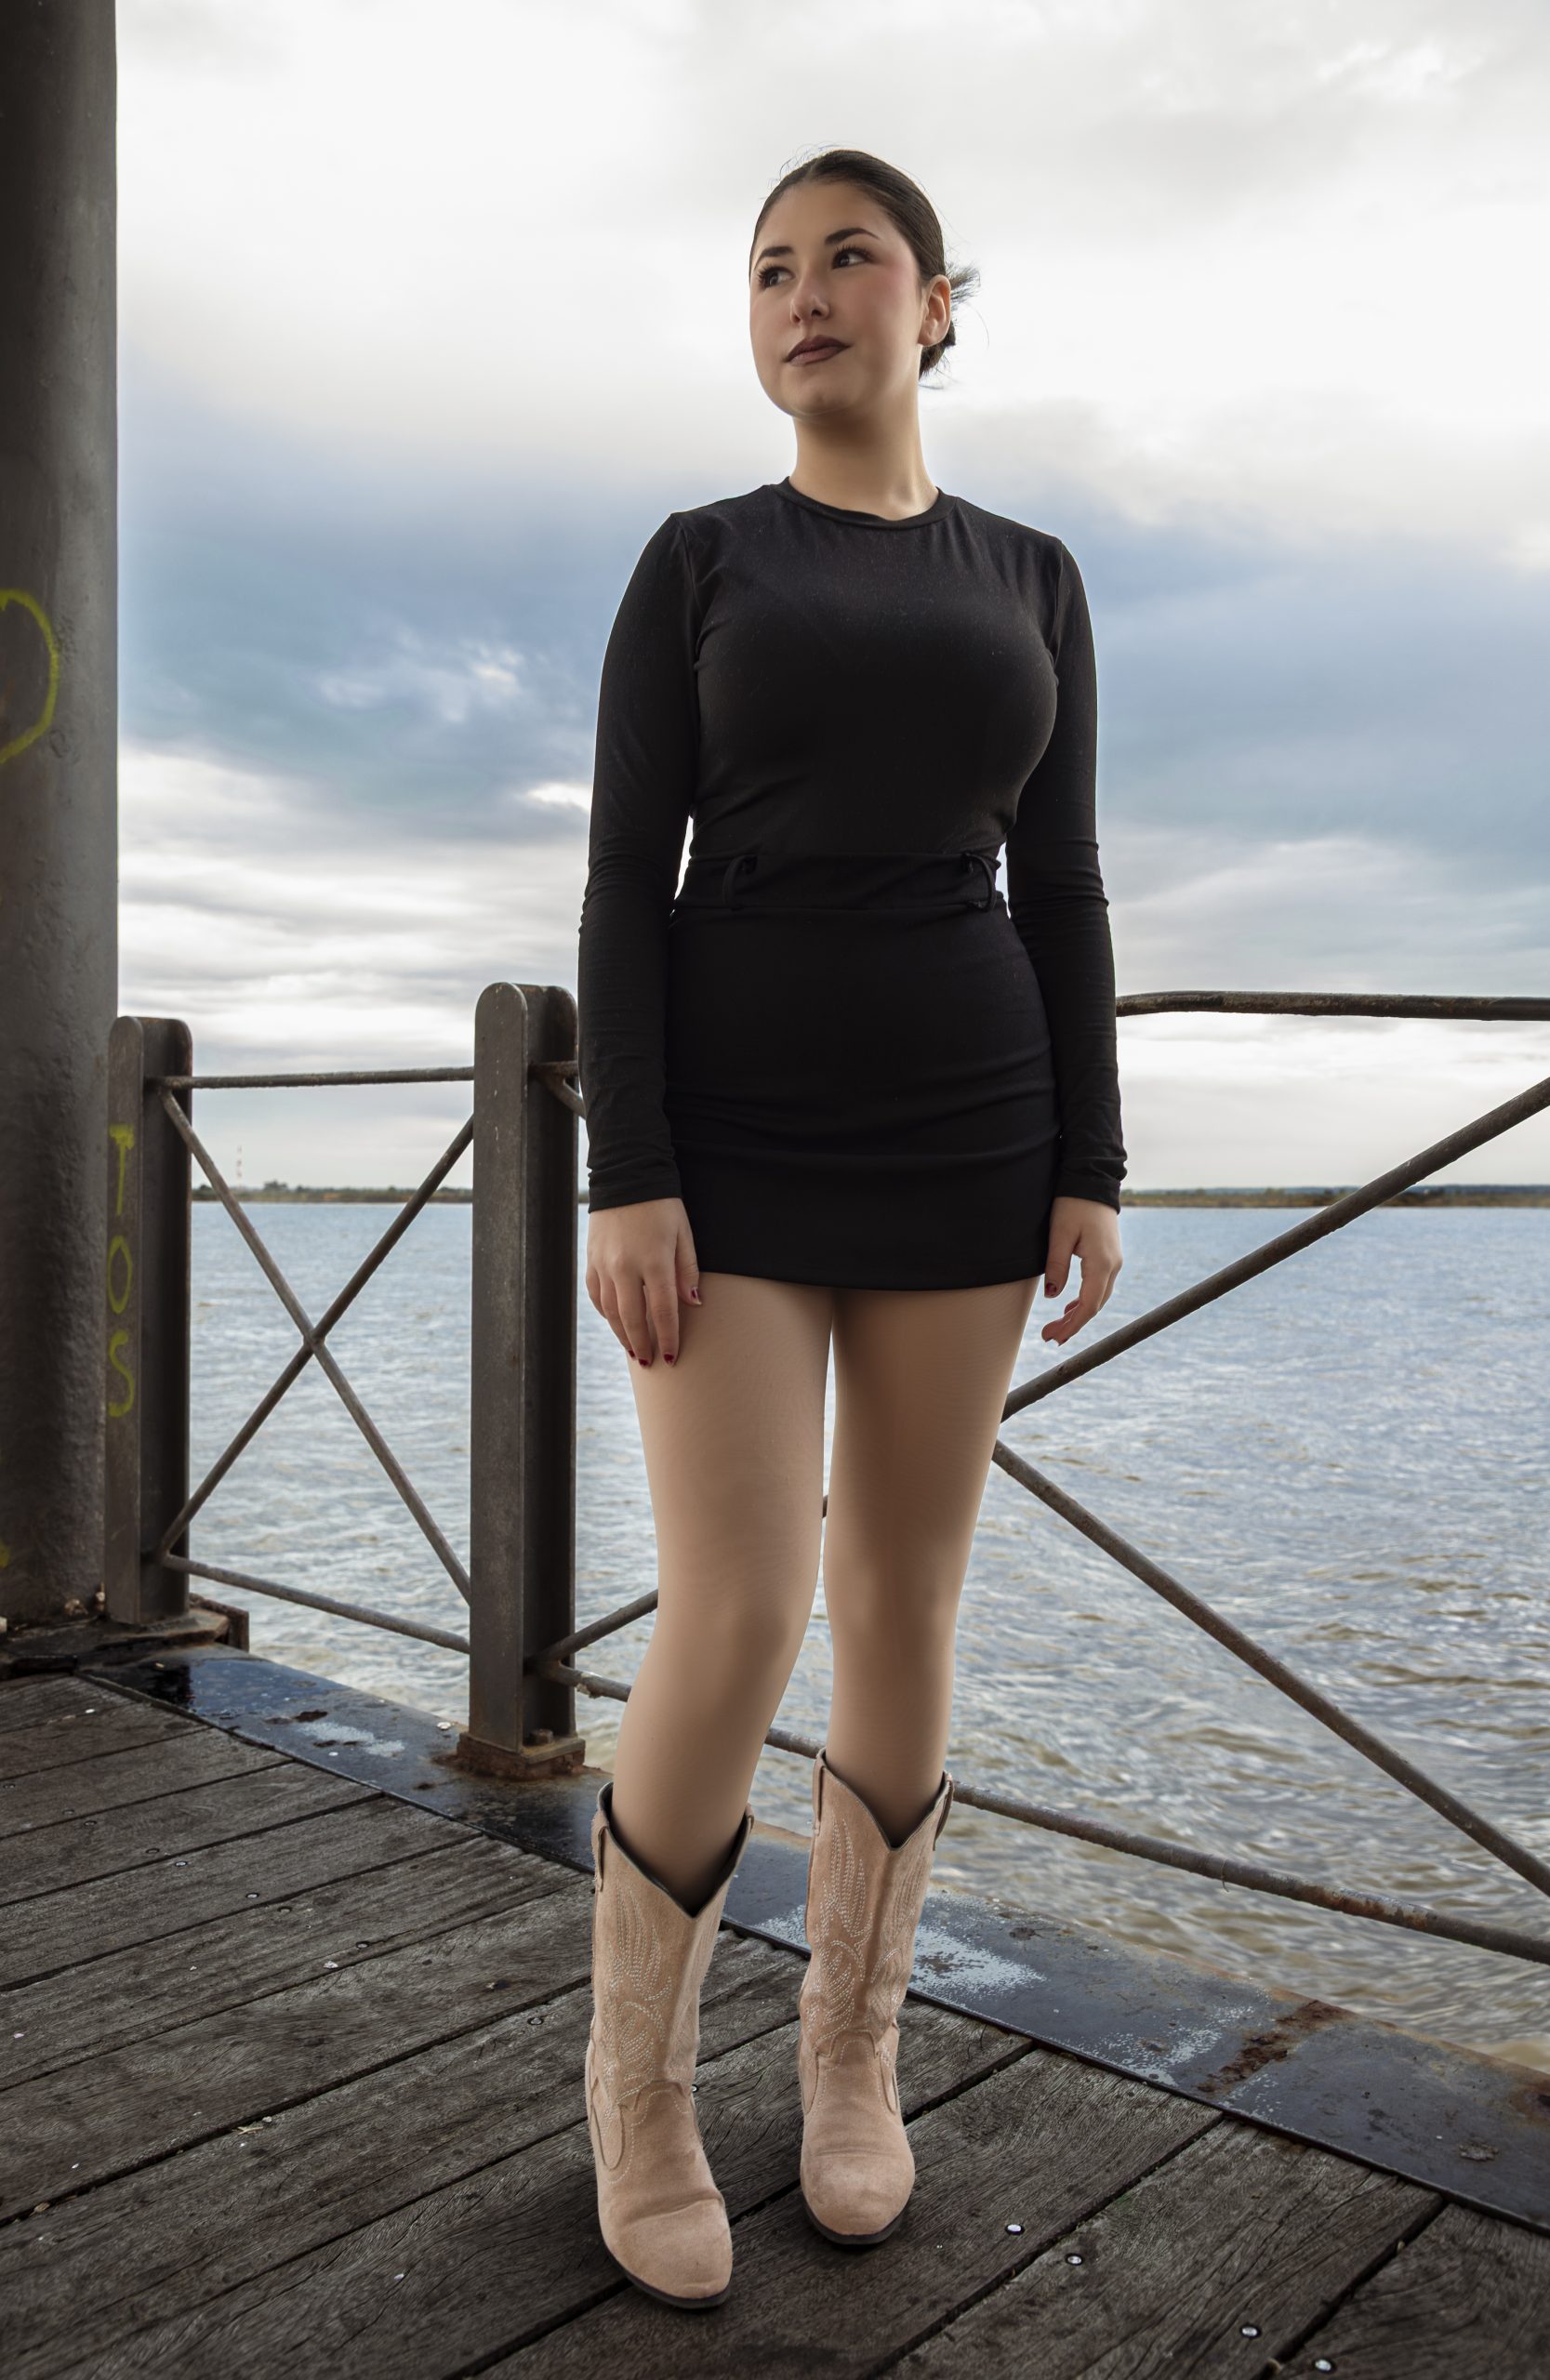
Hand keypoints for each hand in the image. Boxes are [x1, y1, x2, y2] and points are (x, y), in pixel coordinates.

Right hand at [585, 1196, 701, 1367]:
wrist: (626, 1175)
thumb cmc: (662, 1205)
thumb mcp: (684, 1233)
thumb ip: (687, 1270)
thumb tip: (693, 1304)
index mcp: (653, 1261)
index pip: (662, 1311)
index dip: (668, 1337)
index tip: (672, 1358)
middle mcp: (625, 1267)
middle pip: (633, 1318)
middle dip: (643, 1344)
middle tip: (651, 1363)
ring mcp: (604, 1264)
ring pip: (611, 1311)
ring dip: (623, 1334)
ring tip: (635, 1351)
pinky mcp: (590, 1259)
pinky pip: (596, 1295)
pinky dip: (606, 1313)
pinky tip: (617, 1322)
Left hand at [1040, 1196, 1122, 1346]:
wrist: (1092, 1182)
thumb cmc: (1073, 1204)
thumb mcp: (1059, 1234)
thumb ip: (1056, 1266)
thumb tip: (1053, 1296)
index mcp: (1101, 1263)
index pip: (1088, 1306)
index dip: (1071, 1326)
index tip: (1053, 1337)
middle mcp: (1113, 1266)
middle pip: (1095, 1306)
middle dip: (1073, 1325)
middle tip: (1049, 1337)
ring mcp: (1114, 1261)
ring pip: (1098, 1297)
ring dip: (1079, 1314)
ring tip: (1057, 1327)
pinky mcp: (1109, 1256)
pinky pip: (1099, 1286)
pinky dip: (1085, 1300)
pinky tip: (1071, 1307)